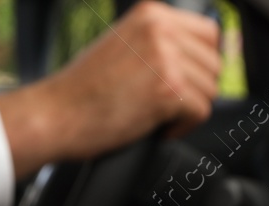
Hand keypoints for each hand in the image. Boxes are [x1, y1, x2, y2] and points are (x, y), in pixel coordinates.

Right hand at [0, 1, 220, 177]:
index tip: (187, 82)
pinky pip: (200, 112)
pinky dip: (182, 128)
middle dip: (195, 90)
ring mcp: (166, 58)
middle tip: (166, 105)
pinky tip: (157, 129)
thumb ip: (156, 43)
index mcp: (151, 14)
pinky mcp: (168, 89)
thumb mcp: (121, 46)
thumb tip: (195, 58)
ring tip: (156, 117)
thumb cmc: (80, 91)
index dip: (203, 62)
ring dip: (187, 110)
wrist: (54, 115)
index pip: (209, 33)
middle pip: (213, 63)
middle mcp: (161, 29)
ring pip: (210, 89)